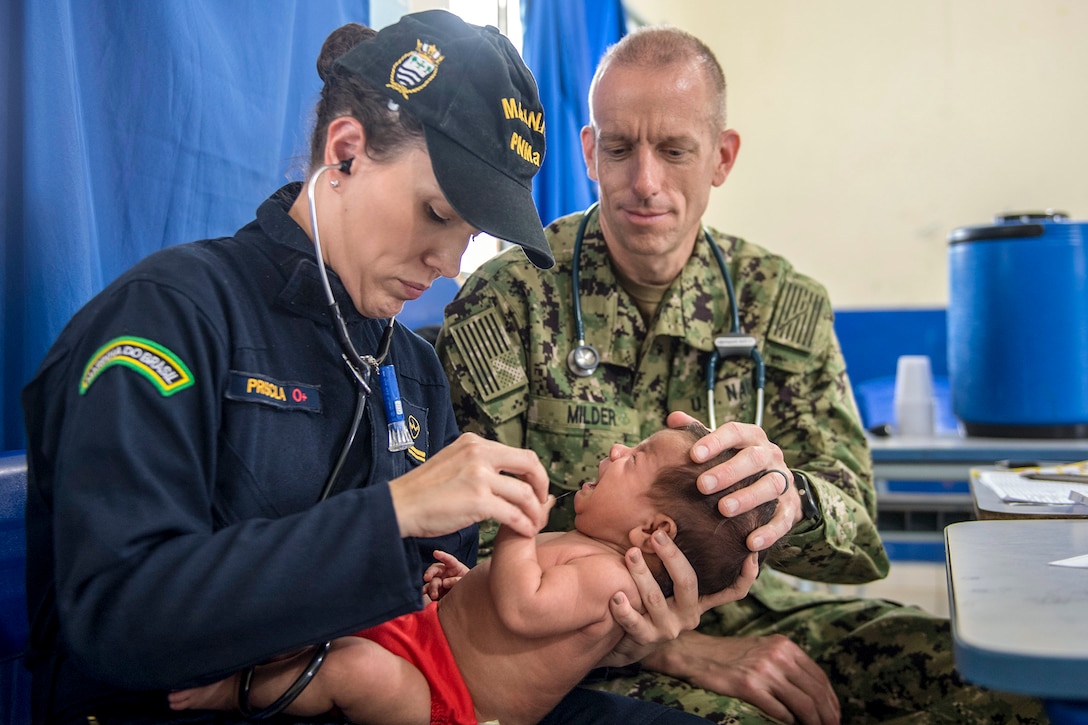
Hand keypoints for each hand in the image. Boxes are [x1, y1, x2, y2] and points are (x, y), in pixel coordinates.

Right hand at [389, 433, 550, 539]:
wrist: (399, 506)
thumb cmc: (423, 492)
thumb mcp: (454, 463)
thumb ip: (479, 465)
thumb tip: (508, 480)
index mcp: (474, 443)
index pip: (519, 453)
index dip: (534, 473)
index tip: (535, 490)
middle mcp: (479, 453)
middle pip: (530, 465)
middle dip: (542, 487)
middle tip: (541, 506)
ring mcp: (479, 475)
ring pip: (524, 494)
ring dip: (534, 513)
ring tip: (533, 525)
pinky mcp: (477, 500)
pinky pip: (513, 514)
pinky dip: (523, 525)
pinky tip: (524, 532)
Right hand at [423, 550, 469, 600]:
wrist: (466, 596)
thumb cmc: (467, 585)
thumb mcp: (465, 581)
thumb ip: (456, 580)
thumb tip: (444, 582)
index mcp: (454, 566)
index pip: (449, 560)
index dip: (442, 556)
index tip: (435, 553)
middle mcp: (444, 572)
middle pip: (435, 569)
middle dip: (430, 572)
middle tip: (427, 578)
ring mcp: (439, 581)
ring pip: (432, 581)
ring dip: (431, 587)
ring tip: (434, 595)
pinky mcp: (435, 589)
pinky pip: (429, 589)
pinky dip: (426, 591)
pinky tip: (424, 592)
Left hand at [601, 532, 757, 666]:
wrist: (625, 640)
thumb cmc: (648, 600)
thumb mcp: (669, 585)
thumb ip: (675, 562)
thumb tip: (673, 520)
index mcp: (699, 599)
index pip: (732, 591)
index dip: (746, 576)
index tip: (750, 552)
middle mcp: (689, 614)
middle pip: (688, 583)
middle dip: (672, 557)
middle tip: (658, 535)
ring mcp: (669, 628)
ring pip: (656, 599)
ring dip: (641, 574)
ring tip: (630, 553)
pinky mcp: (646, 639)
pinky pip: (635, 623)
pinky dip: (625, 609)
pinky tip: (615, 596)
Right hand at [643, 631, 839, 724]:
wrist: (694, 654)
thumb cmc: (730, 657)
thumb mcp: (763, 650)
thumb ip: (787, 665)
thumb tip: (815, 694)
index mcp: (784, 645)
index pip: (819, 678)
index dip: (831, 701)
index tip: (835, 716)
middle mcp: (777, 655)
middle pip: (816, 693)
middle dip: (828, 716)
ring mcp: (763, 670)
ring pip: (803, 704)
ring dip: (815, 723)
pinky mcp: (748, 685)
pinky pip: (779, 711)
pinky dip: (788, 722)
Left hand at [667, 411, 802, 551]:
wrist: (777, 485)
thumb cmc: (736, 462)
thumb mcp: (720, 445)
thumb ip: (697, 432)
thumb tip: (673, 417)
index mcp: (751, 437)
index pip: (735, 432)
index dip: (715, 442)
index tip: (694, 455)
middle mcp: (770, 456)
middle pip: (754, 459)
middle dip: (728, 472)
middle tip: (703, 485)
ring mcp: (783, 481)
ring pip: (770, 486)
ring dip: (748, 498)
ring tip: (724, 509)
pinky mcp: (790, 508)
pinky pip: (783, 520)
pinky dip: (768, 532)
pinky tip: (750, 542)